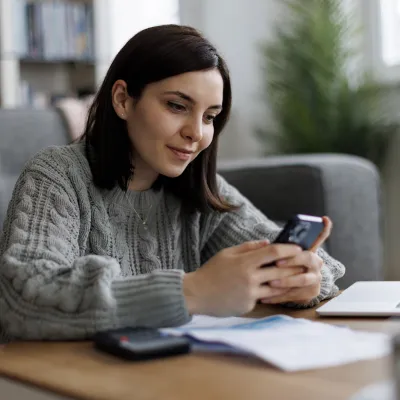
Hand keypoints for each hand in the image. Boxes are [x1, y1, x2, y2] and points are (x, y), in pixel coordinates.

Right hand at [183, 240, 304, 316]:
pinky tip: (278, 289)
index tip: (298, 247)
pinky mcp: (248, 305)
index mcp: (244, 262)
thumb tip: (267, 243)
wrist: (197, 294)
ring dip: (289, 282)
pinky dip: (271, 292)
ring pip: (277, 287)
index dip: (288, 248)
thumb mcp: (227, 254)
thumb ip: (247, 247)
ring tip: (298, 277)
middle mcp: (250, 277)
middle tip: (306, 263)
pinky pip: (264, 297)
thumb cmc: (211, 271)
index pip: (273, 252)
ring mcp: (250, 293)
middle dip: (295, 266)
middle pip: (281, 270)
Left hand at [261, 216, 332, 304]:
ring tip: (271, 282)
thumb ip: (274, 249)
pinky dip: (280, 296)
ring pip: (303, 279)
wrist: (283, 287)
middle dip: (293, 260)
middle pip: (309, 258)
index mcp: (308, 250)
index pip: (320, 236)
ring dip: (286, 281)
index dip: (324, 228)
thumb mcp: (275, 255)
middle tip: (277, 263)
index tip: (324, 219)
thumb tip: (265, 243)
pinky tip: (266, 297)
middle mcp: (316, 263)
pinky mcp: (311, 292)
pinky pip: (296, 294)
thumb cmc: (276, 266)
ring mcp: (315, 278)